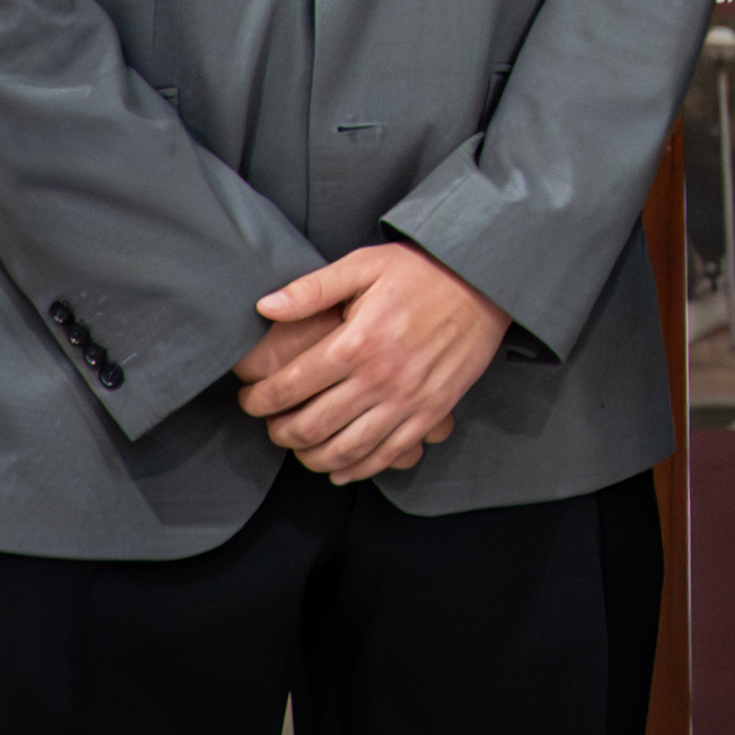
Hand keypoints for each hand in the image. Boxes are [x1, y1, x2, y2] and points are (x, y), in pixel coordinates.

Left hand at [238, 244, 510, 485]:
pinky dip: (358, 469)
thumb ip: (312, 288)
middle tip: (271, 425)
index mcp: (356, 343)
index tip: (250, 399)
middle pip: (311, 426)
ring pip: (345, 449)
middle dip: (279, 432)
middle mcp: (379, 378)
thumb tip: (264, 307)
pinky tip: (339, 469)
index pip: (290, 386)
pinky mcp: (431, 413)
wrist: (485, 283)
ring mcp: (407, 401)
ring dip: (312, 457)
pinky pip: (387, 455)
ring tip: (299, 447)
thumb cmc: (421, 272)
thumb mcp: (364, 265)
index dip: (259, 400)